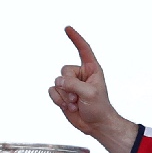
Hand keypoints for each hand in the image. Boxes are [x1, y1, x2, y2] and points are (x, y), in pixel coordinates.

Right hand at [48, 26, 138, 152]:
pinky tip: (69, 106)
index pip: (83, 50)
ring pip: (57, 82)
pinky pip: (52, 91)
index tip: (67, 28)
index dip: (75, 38)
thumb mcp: (90, 93)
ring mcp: (70, 84)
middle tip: (79, 97)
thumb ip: (74, 85)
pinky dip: (58, 100)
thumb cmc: (99, 108)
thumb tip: (59, 82)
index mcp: (91, 69)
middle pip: (64, 71)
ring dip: (65, 96)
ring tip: (76, 103)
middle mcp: (80, 74)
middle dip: (69, 86)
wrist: (95, 125)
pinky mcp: (63, 94)